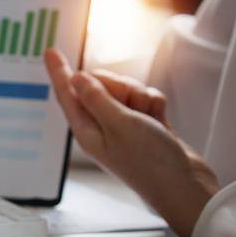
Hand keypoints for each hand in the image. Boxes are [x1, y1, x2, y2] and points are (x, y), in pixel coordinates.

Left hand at [44, 48, 219, 236]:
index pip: (67, 95)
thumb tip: (75, 78)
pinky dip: (154, 103)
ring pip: (126, 89)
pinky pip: (145, 98)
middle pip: (100, 86)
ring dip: (140, 96)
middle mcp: (102, 127)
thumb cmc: (150, 162)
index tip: (50, 51)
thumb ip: (96, 98)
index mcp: (87, 131)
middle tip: (130, 104)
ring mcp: (124, 126)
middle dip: (118, 86)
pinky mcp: (145, 124)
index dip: (59, 72)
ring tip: (149, 117)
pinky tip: (161, 118)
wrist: (185, 185)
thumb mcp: (119, 124)